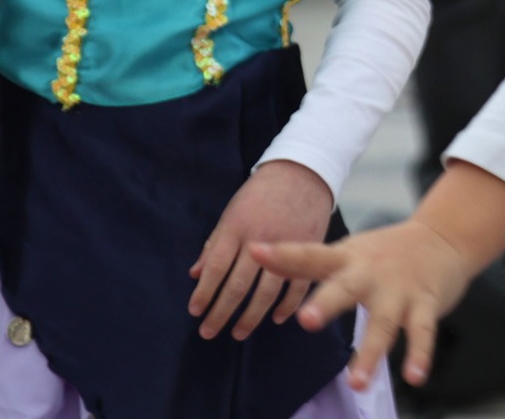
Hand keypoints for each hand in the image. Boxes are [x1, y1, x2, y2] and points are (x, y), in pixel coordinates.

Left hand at [190, 160, 334, 342]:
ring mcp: (286, 245)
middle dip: (221, 312)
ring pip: (266, 290)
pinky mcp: (309, 248)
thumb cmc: (260, 193)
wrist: (302, 172)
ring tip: (238, 333)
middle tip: (208, 332)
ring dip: (251, 316)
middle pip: (238, 284)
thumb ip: (215, 244)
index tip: (195, 312)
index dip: (204, 292)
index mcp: (237, 227)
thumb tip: (196, 275)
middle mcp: (259, 238)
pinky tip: (276, 318)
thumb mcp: (232, 212)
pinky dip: (287, 305)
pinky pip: (298, 285)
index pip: (216, 267)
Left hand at [251, 216, 473, 390]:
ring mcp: (399, 290)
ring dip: (371, 353)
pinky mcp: (425, 304)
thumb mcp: (345, 251)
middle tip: (306, 321)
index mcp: (346, 259)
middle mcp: (370, 273)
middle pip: (346, 289)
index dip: (283, 255)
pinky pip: (422, 333)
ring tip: (356, 382)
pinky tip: (415, 378)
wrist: (443, 237)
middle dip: (327, 304)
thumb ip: (304, 260)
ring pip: (384, 323)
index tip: (255, 253)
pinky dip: (419, 355)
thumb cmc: (383, 252)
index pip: (310, 255)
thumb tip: (255, 254)